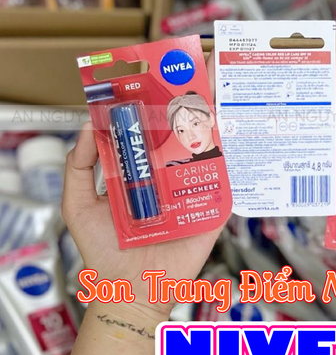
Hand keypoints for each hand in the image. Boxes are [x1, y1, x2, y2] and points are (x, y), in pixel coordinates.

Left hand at [62, 54, 223, 321]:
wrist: (129, 290)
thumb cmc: (102, 250)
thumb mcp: (79, 202)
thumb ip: (81, 164)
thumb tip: (90, 123)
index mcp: (141, 168)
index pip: (150, 127)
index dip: (156, 100)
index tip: (164, 70)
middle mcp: (169, 172)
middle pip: (183, 128)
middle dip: (194, 97)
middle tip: (204, 64)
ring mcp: (194, 186)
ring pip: (207, 145)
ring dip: (217, 114)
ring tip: (224, 82)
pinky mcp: (213, 204)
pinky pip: (225, 175)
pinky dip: (233, 150)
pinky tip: (238, 124)